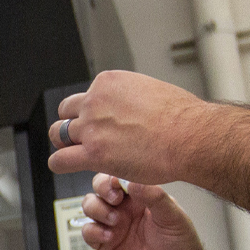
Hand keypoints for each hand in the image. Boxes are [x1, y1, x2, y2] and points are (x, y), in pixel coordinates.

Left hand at [48, 70, 213, 184]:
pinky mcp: (93, 153)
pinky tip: (68, 167)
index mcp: (108, 83)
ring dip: (66, 145)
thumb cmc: (182, 117)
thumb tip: (131, 106)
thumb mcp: (151, 90)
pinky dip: (60, 164)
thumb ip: (131, 97)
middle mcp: (95, 101)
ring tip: (77, 154)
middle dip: (73, 126)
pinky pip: (59, 160)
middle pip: (66, 112)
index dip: (91, 113)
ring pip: (58, 134)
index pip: (85, 96)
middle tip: (84, 139)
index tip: (100, 124)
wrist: (190, 136)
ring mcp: (92, 127)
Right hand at [79, 174, 212, 249]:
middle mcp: (126, 209)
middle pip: (100, 188)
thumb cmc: (181, 246)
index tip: (118, 185)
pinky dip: (93, 231)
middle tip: (114, 200)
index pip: (120, 177)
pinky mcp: (105, 245)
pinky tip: (108, 236)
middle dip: (102, 190)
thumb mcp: (173, 217)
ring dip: (97, 210)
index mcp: (143, 197)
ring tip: (115, 222)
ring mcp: (114, 226)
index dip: (114, 177)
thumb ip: (155, 196)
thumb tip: (133, 181)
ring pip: (90, 206)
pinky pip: (88, 232)